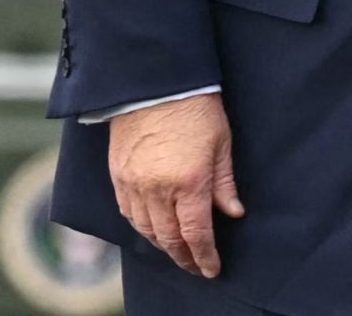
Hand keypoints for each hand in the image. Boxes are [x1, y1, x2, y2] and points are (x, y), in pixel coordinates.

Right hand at [108, 93, 244, 277]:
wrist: (155, 83)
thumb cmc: (195, 108)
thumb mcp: (221, 143)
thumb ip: (225, 183)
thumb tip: (233, 212)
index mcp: (189, 182)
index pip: (196, 233)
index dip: (204, 256)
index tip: (211, 269)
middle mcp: (158, 189)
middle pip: (169, 238)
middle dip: (184, 256)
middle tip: (195, 265)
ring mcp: (134, 184)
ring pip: (146, 230)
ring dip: (162, 244)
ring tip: (177, 250)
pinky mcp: (118, 176)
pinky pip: (127, 213)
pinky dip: (141, 227)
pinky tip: (152, 228)